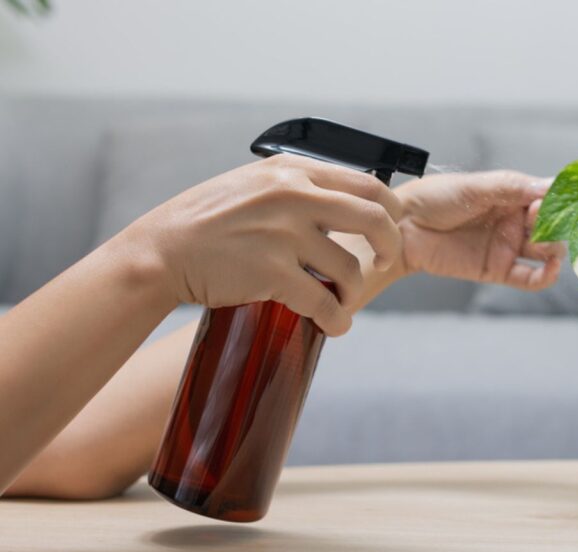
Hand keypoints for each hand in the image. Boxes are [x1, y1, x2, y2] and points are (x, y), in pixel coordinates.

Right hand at [123, 154, 402, 335]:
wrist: (160, 251)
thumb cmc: (206, 222)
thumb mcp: (253, 185)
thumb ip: (297, 188)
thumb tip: (343, 203)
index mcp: (292, 171)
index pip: (366, 184)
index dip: (389, 211)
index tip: (389, 229)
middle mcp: (292, 194)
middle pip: (373, 219)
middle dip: (389, 246)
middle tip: (384, 263)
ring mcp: (283, 233)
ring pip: (349, 268)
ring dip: (354, 292)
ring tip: (344, 303)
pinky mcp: (271, 271)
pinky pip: (323, 301)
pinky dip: (336, 318)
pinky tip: (334, 325)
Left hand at [394, 171, 565, 290]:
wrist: (403, 226)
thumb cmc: (433, 199)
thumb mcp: (473, 187)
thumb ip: (512, 187)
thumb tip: (550, 185)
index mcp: (512, 195)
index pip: (547, 198)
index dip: (555, 200)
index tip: (550, 201)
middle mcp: (514, 220)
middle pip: (552, 226)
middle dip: (557, 225)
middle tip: (543, 221)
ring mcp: (508, 245)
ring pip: (546, 251)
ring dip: (555, 248)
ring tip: (545, 244)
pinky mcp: (498, 269)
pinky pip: (530, 278)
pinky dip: (546, 276)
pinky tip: (551, 269)